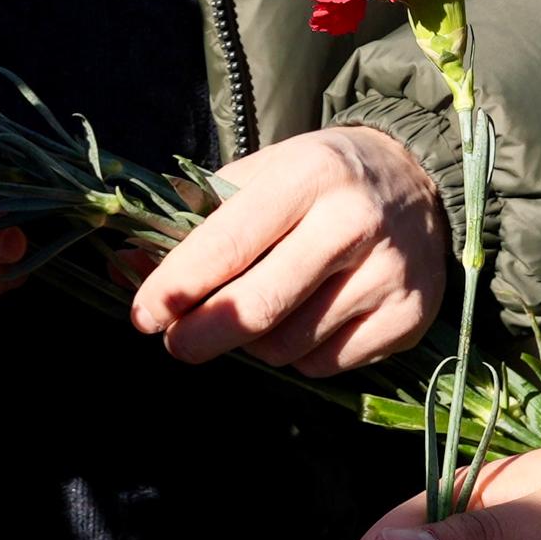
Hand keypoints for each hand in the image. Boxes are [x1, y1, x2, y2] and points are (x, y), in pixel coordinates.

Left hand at [133, 125, 443, 372]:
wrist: (416, 179)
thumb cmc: (316, 180)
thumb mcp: (257, 178)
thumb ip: (191, 222)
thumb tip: (125, 269)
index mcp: (308, 175)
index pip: (229, 244)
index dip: (177, 286)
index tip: (143, 313)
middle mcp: (354, 222)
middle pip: (258, 307)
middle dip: (202, 335)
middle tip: (176, 343)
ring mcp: (389, 274)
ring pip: (287, 345)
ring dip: (254, 343)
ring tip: (258, 312)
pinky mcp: (409, 317)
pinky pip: (326, 364)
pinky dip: (299, 354)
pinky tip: (308, 318)